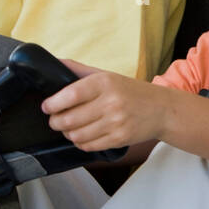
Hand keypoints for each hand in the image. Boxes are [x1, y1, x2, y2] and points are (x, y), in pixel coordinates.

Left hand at [41, 67, 168, 152]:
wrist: (162, 109)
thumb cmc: (130, 91)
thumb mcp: (107, 75)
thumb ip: (79, 70)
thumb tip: (52, 62)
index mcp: (105, 83)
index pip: (70, 95)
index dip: (53, 104)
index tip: (47, 106)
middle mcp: (111, 102)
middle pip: (69, 119)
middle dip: (56, 122)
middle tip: (55, 120)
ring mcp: (116, 122)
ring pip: (76, 135)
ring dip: (68, 133)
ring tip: (69, 128)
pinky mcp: (120, 139)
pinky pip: (89, 146)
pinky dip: (81, 143)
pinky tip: (84, 136)